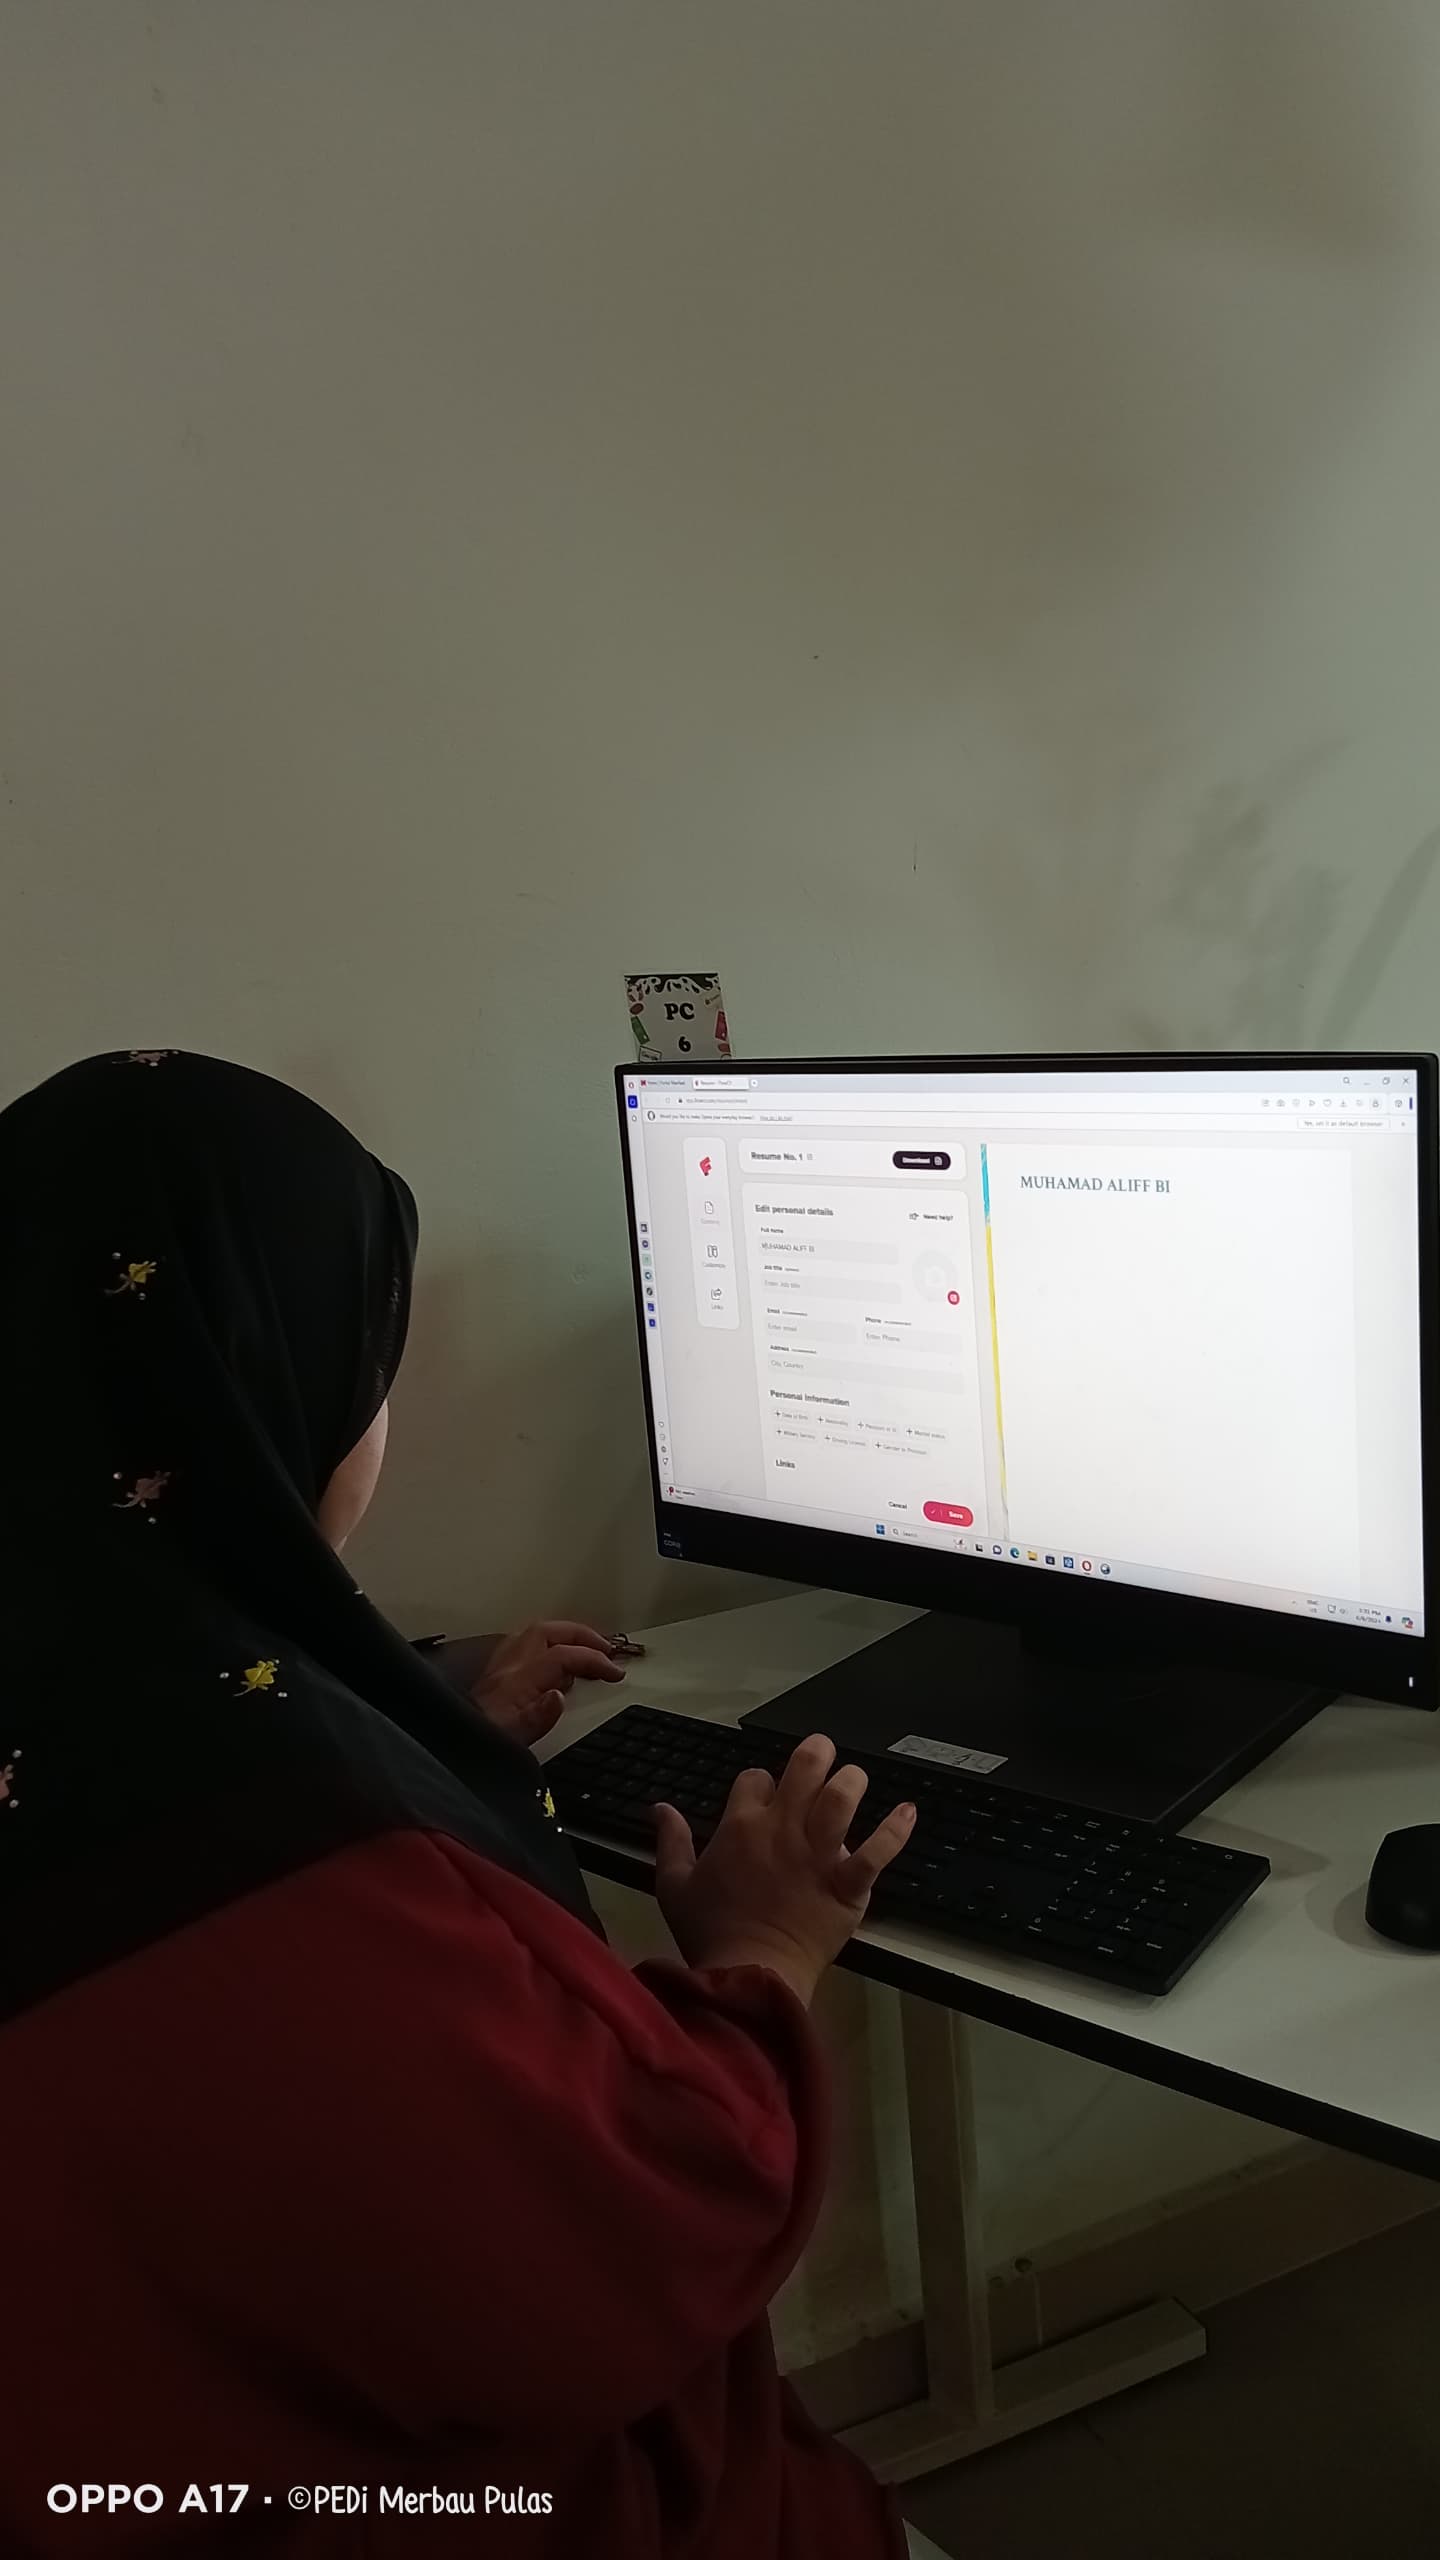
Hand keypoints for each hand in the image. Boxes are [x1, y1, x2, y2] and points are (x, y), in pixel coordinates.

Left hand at [468, 1620, 624, 1749]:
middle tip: (606, 1649)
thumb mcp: (516, 1738)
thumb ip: (540, 1716)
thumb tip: (559, 1696)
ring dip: (564, 1634)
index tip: (615, 1673)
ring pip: (535, 1634)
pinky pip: (525, 1645)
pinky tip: (554, 1660)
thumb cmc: (484, 1741)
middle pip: (548, 1632)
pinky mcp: (495, 1676)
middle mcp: (508, 1667)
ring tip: (585, 1647)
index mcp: (517, 1680)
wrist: (456, 1743)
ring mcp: (500, 1668)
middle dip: (583, 1635)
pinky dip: (547, 1645)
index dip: (594, 1659)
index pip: (563, 1655)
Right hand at [652, 1735, 915, 2007]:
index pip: (755, 1777)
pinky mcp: (847, 1884)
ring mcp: (818, 1854)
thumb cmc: (709, 1933)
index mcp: (741, 1825)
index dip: (761, 1782)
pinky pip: (878, 1851)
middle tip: (823, 1754)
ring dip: (852, 1781)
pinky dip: (896, 1830)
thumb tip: (659, 1808)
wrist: (748, 1976)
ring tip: (854, 1780)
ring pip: (842, 1797)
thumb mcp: (674, 1885)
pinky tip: (908, 1811)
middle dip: (816, 1753)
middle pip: (806, 1768)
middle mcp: (783, 1829)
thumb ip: (670, 1842)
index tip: (765, 1797)